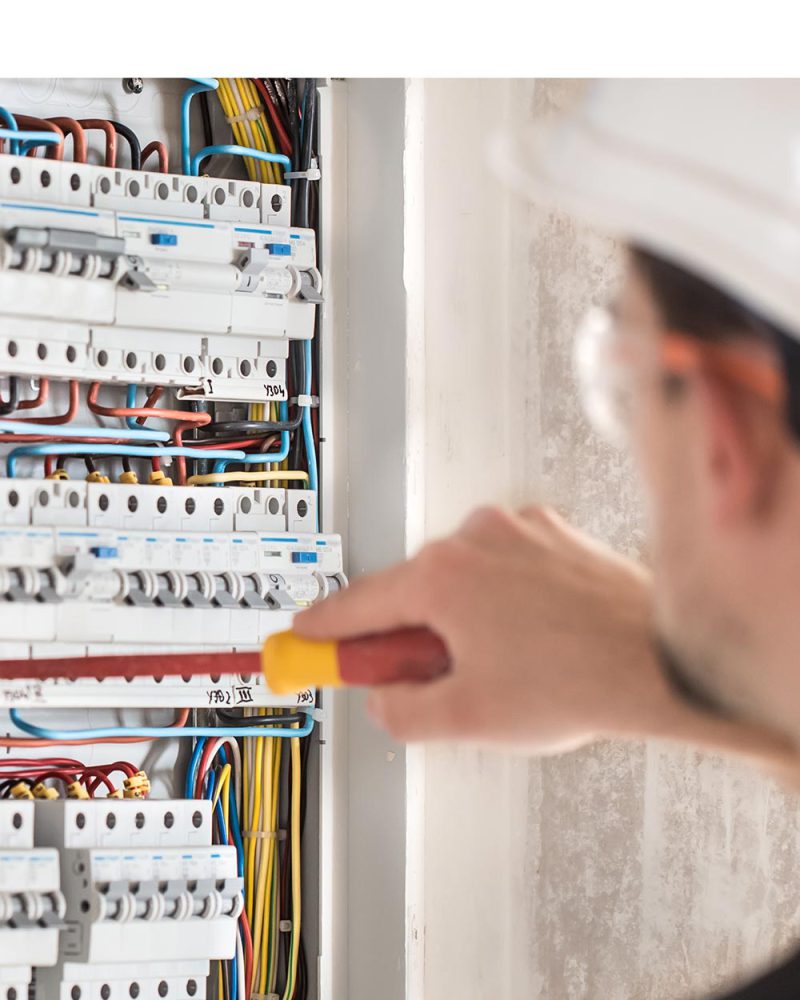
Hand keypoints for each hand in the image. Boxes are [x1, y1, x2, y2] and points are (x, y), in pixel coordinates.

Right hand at [295, 506, 798, 767]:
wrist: (666, 658)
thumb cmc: (578, 682)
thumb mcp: (466, 719)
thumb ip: (400, 711)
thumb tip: (381, 698)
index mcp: (441, 577)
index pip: (355, 604)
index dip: (322, 630)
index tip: (301, 639)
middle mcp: (474, 538)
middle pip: (410, 590)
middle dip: (410, 636)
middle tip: (427, 679)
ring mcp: (517, 530)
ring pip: (461, 578)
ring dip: (462, 617)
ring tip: (503, 664)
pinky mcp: (552, 533)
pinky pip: (504, 565)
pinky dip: (502, 598)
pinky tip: (532, 637)